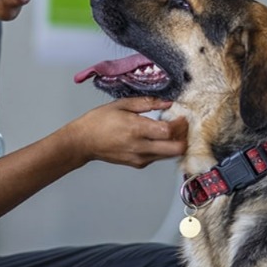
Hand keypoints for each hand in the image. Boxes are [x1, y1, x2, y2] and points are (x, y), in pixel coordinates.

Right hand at [68, 97, 187, 167]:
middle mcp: (140, 147)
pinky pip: (158, 157)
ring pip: (169, 155)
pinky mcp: (138, 164)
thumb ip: (147, 103)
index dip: (180, 125)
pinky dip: (163, 148)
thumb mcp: (121, 104)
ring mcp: (140, 158)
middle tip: (182, 126)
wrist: (83, 142)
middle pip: (175, 149)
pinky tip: (157, 137)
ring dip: (175, 143)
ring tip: (170, 130)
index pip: (169, 131)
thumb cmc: (99, 121)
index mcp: (136, 129)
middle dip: (183, 137)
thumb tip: (167, 103)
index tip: (182, 117)